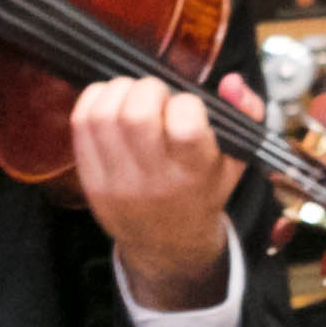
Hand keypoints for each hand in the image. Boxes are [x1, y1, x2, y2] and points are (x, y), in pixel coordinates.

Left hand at [67, 72, 234, 309]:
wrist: (167, 244)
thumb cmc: (202, 192)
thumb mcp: (235, 159)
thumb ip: (245, 114)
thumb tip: (231, 82)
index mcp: (195, 174)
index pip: (185, 124)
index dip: (186, 102)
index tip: (187, 108)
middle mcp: (155, 180)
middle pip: (137, 114)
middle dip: (149, 89)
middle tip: (157, 97)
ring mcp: (118, 181)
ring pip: (104, 114)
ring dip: (120, 91)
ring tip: (134, 97)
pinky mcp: (91, 179)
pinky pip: (81, 124)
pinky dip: (94, 99)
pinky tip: (112, 103)